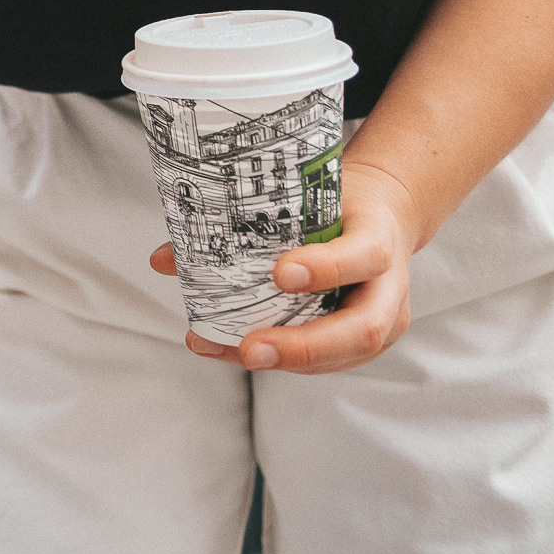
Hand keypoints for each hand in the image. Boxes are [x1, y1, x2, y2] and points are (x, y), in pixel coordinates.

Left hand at [149, 160, 418, 374]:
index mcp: (381, 239)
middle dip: (304, 345)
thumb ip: (244, 218)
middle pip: (361, 329)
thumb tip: (164, 259)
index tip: (280, 273)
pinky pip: (324, 360)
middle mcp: (389, 289)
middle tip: (250, 347)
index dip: (326, 268)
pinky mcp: (362, 342)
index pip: (365, 256)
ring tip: (229, 351)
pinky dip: (278, 358)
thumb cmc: (338, 203)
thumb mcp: (306, 193)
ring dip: (283, 359)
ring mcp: (381, 322)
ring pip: (342, 354)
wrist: (382, 216)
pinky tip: (231, 351)